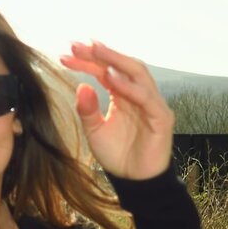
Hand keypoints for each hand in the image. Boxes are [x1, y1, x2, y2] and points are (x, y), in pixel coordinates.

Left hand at [59, 40, 173, 179]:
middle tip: (78, 45)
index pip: (106, 71)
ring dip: (116, 61)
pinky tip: (111, 80)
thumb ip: (87, 110)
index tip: (66, 53)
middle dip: (102, 54)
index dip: (88, 61)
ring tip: (95, 52)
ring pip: (138, 74)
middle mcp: (139, 95)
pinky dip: (129, 87)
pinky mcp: (161, 118)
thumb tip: (81, 86)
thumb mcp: (94, 131)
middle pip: (122, 65)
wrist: (135, 182)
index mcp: (123, 95)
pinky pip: (146, 98)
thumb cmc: (117, 155)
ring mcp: (152, 104)